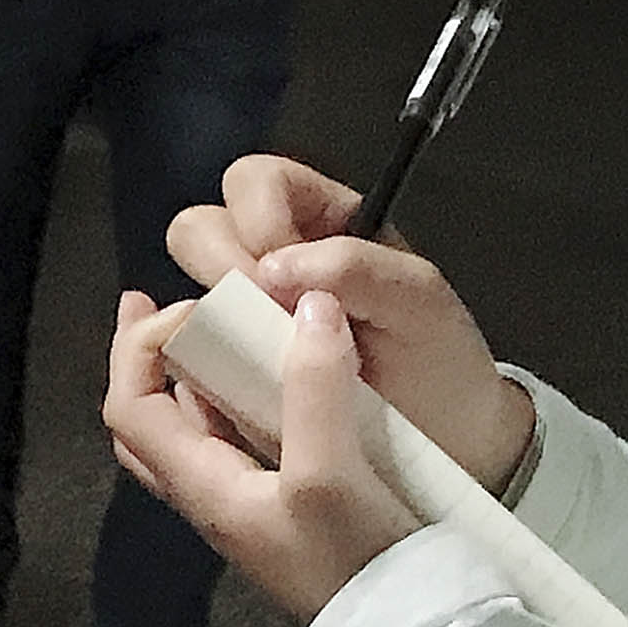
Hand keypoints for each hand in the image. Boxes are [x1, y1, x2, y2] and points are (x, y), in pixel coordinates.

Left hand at [103, 282, 422, 624]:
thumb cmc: (353, 563)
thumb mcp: (330, 474)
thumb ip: (315, 389)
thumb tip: (310, 305)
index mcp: (201, 487)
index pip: (130, 407)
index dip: (140, 348)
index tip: (192, 306)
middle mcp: (211, 496)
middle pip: (149, 420)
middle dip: (147, 358)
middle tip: (165, 306)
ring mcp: (247, 507)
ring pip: (195, 432)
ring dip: (196, 376)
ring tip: (222, 330)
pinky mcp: (286, 513)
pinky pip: (241, 445)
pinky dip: (241, 401)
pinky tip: (279, 381)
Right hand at [166, 153, 534, 490]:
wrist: (448, 444)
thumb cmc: (440, 360)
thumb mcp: (421, 302)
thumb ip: (357, 267)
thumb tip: (270, 269)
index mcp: (318, 218)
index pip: (254, 182)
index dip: (258, 220)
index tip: (289, 279)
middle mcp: (270, 260)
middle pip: (196, 229)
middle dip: (222, 271)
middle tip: (268, 322)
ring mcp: (243, 319)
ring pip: (179, 292)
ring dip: (207, 323)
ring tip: (258, 362)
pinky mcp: (227, 374)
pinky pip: (181, 359)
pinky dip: (197, 373)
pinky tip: (241, 394)